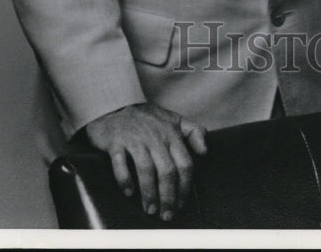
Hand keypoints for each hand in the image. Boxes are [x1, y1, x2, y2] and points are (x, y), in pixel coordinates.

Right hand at [84, 102, 206, 220]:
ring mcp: (135, 139)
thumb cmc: (147, 117)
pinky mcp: (116, 142)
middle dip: (168, 196)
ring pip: (146, 170)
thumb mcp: (174, 119)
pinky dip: (124, 179)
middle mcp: (155, 137)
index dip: (185, 186)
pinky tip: (128, 193)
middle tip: (167, 215)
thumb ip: (194, 132)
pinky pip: (120, 163)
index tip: (181, 203)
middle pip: (167, 171)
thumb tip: (205, 152)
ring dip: (149, 193)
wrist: (115, 105)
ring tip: (150, 210)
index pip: (185, 163)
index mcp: (171, 133)